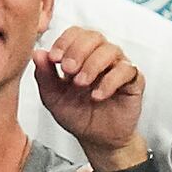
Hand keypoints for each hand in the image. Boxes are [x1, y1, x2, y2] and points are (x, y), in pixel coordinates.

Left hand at [34, 28, 146, 162]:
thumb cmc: (76, 114)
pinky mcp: (134, 81)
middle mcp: (100, 56)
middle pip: (94, 36)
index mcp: (80, 56)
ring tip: (81, 84)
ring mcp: (118, 67)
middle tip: (67, 69)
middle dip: (78, 50)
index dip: (65, 41)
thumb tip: (37, 53)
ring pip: (111, 50)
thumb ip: (44, 76)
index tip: (54, 58)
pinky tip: (97, 95)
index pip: (76, 33)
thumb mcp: (53, 97)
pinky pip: (127, 70)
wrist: (96, 138)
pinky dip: (110, 81)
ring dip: (93, 65)